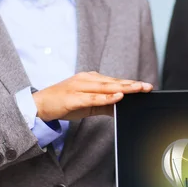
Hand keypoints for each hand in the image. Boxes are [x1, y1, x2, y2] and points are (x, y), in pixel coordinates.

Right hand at [32, 72, 153, 121]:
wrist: (39, 105)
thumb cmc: (64, 103)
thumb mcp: (88, 104)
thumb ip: (105, 104)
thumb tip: (122, 107)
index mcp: (90, 79)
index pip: (115, 81)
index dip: (131, 83)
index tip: (146, 86)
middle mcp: (86, 79)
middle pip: (113, 82)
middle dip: (132, 85)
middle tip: (148, 86)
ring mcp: (79, 87)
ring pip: (105, 87)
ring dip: (123, 88)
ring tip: (138, 89)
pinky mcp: (73, 97)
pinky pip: (93, 97)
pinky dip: (106, 97)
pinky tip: (117, 97)